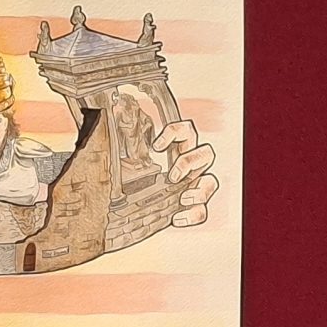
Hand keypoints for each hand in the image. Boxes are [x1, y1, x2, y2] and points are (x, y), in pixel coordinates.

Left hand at [116, 84, 219, 227]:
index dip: (175, 133)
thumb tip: (115, 109)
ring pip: (211, 182)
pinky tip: (177, 218)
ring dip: (200, 190)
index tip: (155, 146)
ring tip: (182, 198)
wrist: (120, 212)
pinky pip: (202, 211)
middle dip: (190, 162)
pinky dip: (194, 214)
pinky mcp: (190, 208)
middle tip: (172, 176)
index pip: (187, 131)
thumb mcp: (121, 159)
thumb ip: (121, 140)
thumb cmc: (124, 181)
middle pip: (207, 153)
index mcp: (175, 150)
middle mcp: (188, 167)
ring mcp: (191, 188)